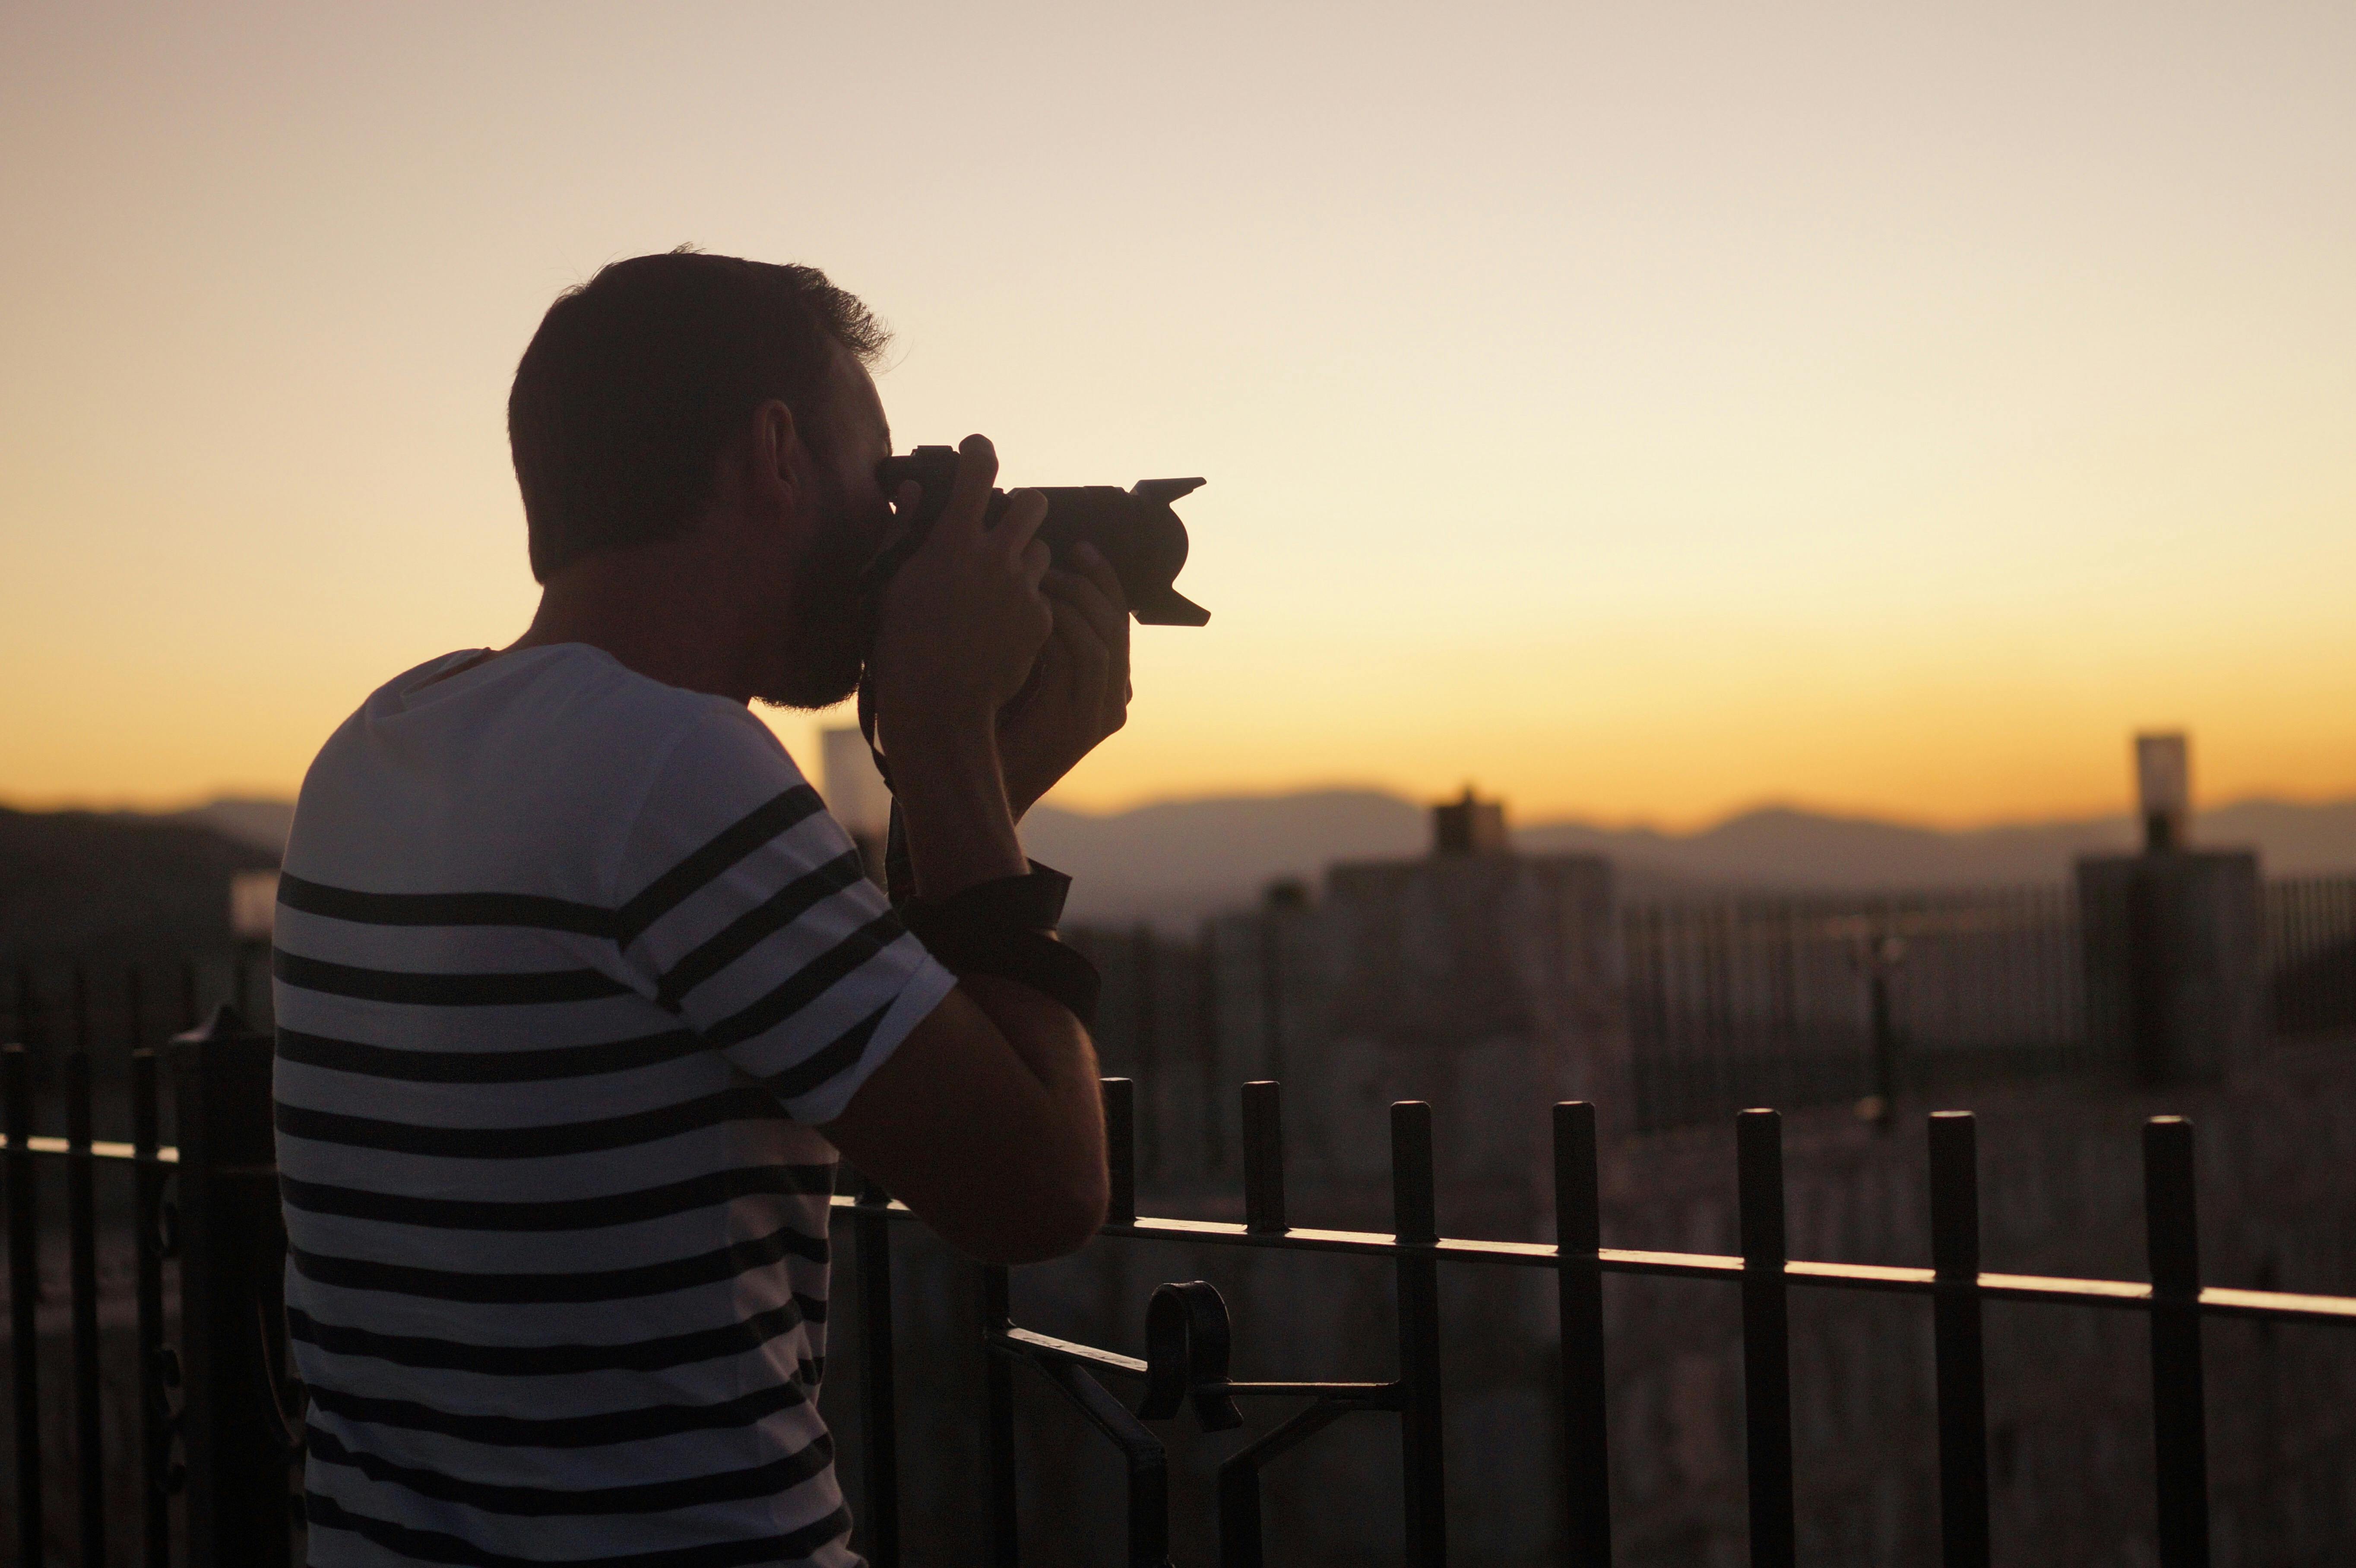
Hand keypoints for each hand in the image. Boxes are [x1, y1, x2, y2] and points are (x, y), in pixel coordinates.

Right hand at [869, 434, 1054, 748]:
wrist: (938, 707)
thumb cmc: (900, 646)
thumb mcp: (888, 584)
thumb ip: (902, 531)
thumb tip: (910, 490)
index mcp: (953, 541)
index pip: (978, 470)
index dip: (980, 451)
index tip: (977, 450)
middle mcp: (995, 557)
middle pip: (1033, 503)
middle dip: (1021, 508)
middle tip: (1003, 526)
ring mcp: (1022, 589)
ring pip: (1040, 551)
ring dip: (1023, 560)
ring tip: (997, 588)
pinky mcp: (1041, 621)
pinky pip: (1042, 597)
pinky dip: (1027, 605)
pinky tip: (1001, 627)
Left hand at [999, 542, 1130, 815]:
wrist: (977, 782)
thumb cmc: (987, 722)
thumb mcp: (1020, 670)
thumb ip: (1039, 636)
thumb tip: (1033, 575)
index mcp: (1105, 686)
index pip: (1117, 619)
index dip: (1103, 579)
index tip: (1078, 546)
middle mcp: (1114, 699)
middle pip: (1118, 622)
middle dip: (1092, 581)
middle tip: (1061, 552)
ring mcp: (1104, 713)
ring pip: (1105, 637)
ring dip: (1074, 600)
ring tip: (1042, 577)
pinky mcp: (1087, 723)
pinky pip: (1085, 657)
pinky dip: (1062, 626)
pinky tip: (1035, 607)